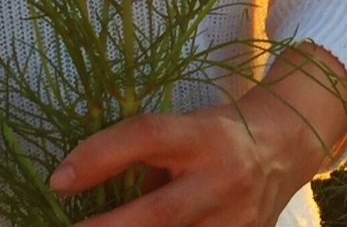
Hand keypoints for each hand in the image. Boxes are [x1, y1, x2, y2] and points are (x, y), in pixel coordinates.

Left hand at [52, 43, 346, 226]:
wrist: (288, 144)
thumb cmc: (220, 133)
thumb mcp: (185, 128)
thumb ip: (143, 156)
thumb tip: (77, 184)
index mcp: (205, 136)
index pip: (147, 136)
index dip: (99, 156)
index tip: (58, 179)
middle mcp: (225, 177)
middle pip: (159, 214)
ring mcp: (238, 217)